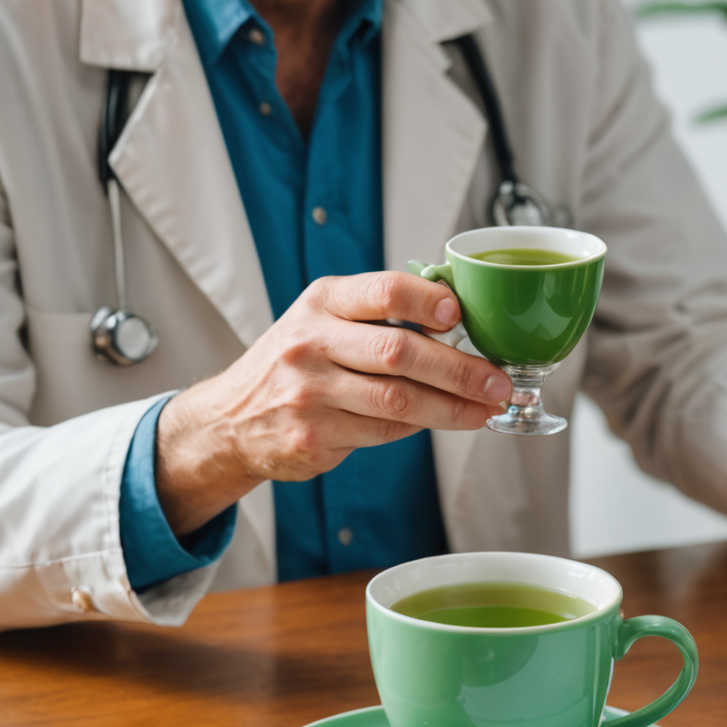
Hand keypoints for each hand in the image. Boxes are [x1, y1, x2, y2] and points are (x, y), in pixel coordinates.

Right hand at [154, 272, 513, 533]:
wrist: (230, 418)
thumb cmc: (296, 362)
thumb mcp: (324, 320)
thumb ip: (380, 316)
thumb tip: (459, 320)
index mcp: (322, 303)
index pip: (383, 292)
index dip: (428, 301)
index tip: (461, 313)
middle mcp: (311, 342)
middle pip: (400, 352)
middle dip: (460, 369)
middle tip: (497, 382)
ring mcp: (309, 391)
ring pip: (399, 399)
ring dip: (453, 407)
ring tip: (486, 408)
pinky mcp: (313, 435)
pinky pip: (384, 430)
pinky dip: (421, 426)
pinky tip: (445, 421)